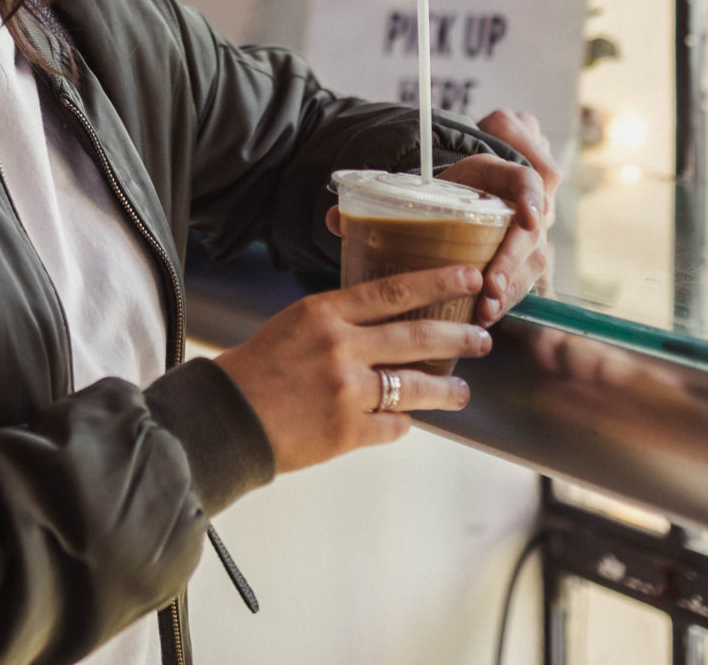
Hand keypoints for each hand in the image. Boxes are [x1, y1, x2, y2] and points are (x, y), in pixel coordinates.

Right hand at [211, 266, 490, 472]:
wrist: (225, 419)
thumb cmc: (255, 369)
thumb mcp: (293, 324)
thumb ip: (338, 321)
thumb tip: (384, 323)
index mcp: (324, 313)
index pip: (394, 290)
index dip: (437, 282)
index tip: (468, 276)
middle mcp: (341, 348)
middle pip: (416, 338)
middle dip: (458, 338)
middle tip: (482, 339)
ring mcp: (347, 391)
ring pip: (416, 387)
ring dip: (446, 390)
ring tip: (462, 392)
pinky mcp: (347, 432)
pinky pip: (394, 426)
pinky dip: (402, 423)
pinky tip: (406, 421)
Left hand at [322, 110, 560, 322]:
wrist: (444, 202)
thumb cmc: (427, 196)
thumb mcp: (408, 191)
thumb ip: (373, 201)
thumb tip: (333, 217)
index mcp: (489, 175)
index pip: (524, 178)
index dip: (532, 196)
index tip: (529, 219)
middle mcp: (514, 203)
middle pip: (531, 232)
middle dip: (514, 262)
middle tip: (489, 288)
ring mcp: (523, 235)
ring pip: (531, 262)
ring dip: (510, 289)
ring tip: (484, 312)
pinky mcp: (520, 263)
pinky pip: (523, 283)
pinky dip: (505, 301)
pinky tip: (484, 318)